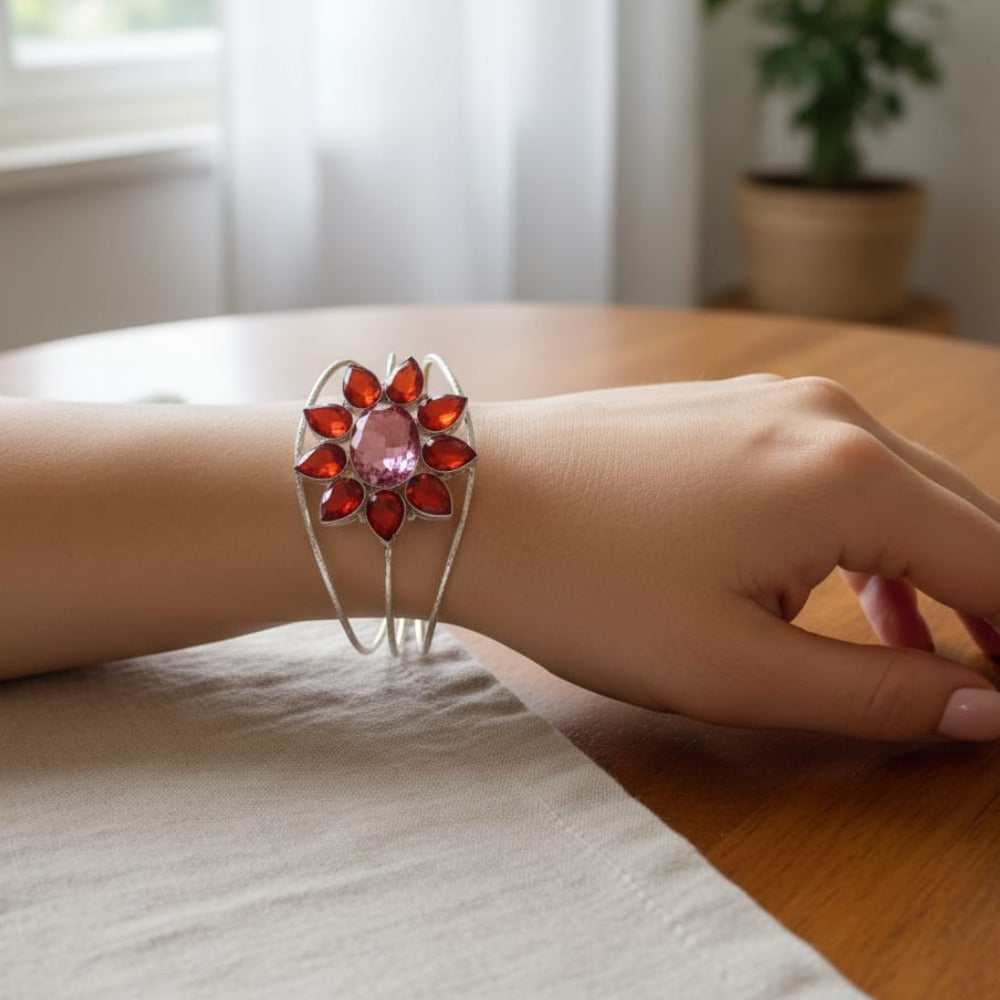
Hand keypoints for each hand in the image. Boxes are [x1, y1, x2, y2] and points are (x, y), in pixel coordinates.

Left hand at [458, 375, 999, 741]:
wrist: (467, 499)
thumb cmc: (583, 586)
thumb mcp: (734, 668)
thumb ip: (876, 694)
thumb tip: (986, 708)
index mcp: (851, 476)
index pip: (997, 563)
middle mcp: (832, 416)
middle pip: (965, 516)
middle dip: (991, 601)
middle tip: (988, 677)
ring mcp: (779, 398)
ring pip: (903, 487)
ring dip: (929, 568)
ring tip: (924, 652)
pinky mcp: (735, 406)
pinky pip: (838, 467)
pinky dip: (864, 531)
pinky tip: (841, 586)